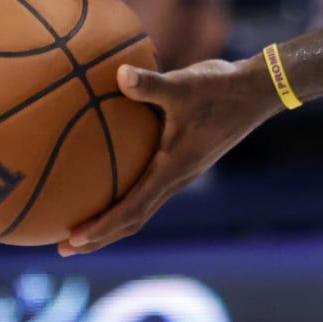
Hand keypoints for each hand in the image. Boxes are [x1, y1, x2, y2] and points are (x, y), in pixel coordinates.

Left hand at [60, 58, 278, 255]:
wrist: (259, 90)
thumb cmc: (221, 87)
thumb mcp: (184, 84)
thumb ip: (150, 83)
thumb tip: (118, 74)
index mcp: (175, 168)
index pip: (133, 209)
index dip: (101, 228)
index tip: (72, 240)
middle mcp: (178, 177)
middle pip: (134, 220)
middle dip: (100, 237)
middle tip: (64, 248)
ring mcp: (184, 172)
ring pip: (143, 208)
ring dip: (113, 222)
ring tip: (81, 226)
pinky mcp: (187, 161)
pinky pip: (151, 190)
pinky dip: (127, 199)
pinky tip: (111, 181)